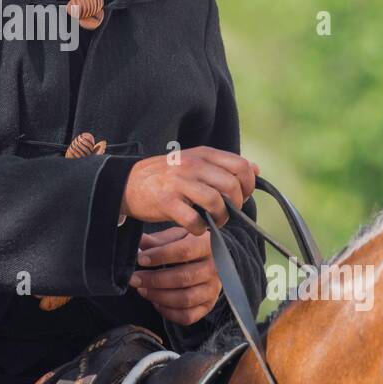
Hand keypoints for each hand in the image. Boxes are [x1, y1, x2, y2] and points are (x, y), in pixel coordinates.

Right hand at [120, 147, 258, 232]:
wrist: (127, 183)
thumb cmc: (166, 177)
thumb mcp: (195, 162)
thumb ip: (224, 166)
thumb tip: (256, 169)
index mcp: (202, 154)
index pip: (241, 166)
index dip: (248, 185)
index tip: (240, 197)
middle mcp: (192, 165)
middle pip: (231, 186)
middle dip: (235, 205)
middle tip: (226, 212)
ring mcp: (179, 183)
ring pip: (216, 202)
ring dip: (220, 218)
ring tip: (214, 222)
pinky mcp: (167, 202)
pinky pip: (195, 220)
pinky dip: (201, 229)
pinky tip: (196, 227)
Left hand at [128, 225, 222, 325]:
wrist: (209, 259)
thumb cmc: (189, 245)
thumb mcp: (176, 236)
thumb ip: (159, 240)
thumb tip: (140, 241)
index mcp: (207, 246)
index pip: (184, 251)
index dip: (161, 256)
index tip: (141, 259)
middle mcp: (214, 269)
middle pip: (183, 278)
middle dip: (155, 280)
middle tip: (135, 278)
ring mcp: (212, 290)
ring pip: (185, 299)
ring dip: (159, 296)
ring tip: (142, 290)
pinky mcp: (208, 306)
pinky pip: (188, 316)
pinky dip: (169, 312)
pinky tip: (156, 303)